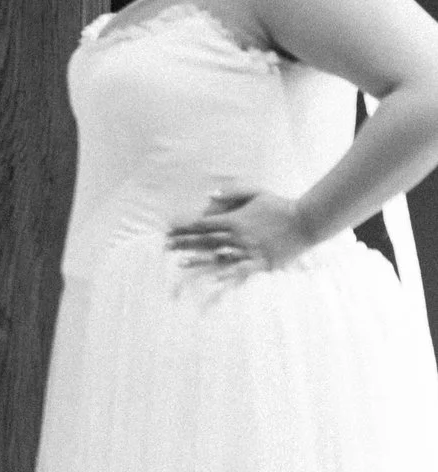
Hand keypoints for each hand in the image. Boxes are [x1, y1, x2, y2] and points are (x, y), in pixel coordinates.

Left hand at [167, 188, 310, 273]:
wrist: (305, 221)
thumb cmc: (280, 206)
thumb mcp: (256, 193)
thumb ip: (232, 193)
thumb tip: (209, 195)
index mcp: (234, 220)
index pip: (203, 224)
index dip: (185, 227)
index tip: (169, 230)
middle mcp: (237, 236)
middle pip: (205, 240)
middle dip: (184, 243)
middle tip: (166, 246)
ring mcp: (248, 250)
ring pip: (218, 256)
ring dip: (198, 260)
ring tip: (180, 263)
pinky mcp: (260, 262)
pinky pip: (241, 270)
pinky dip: (227, 274)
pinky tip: (214, 279)